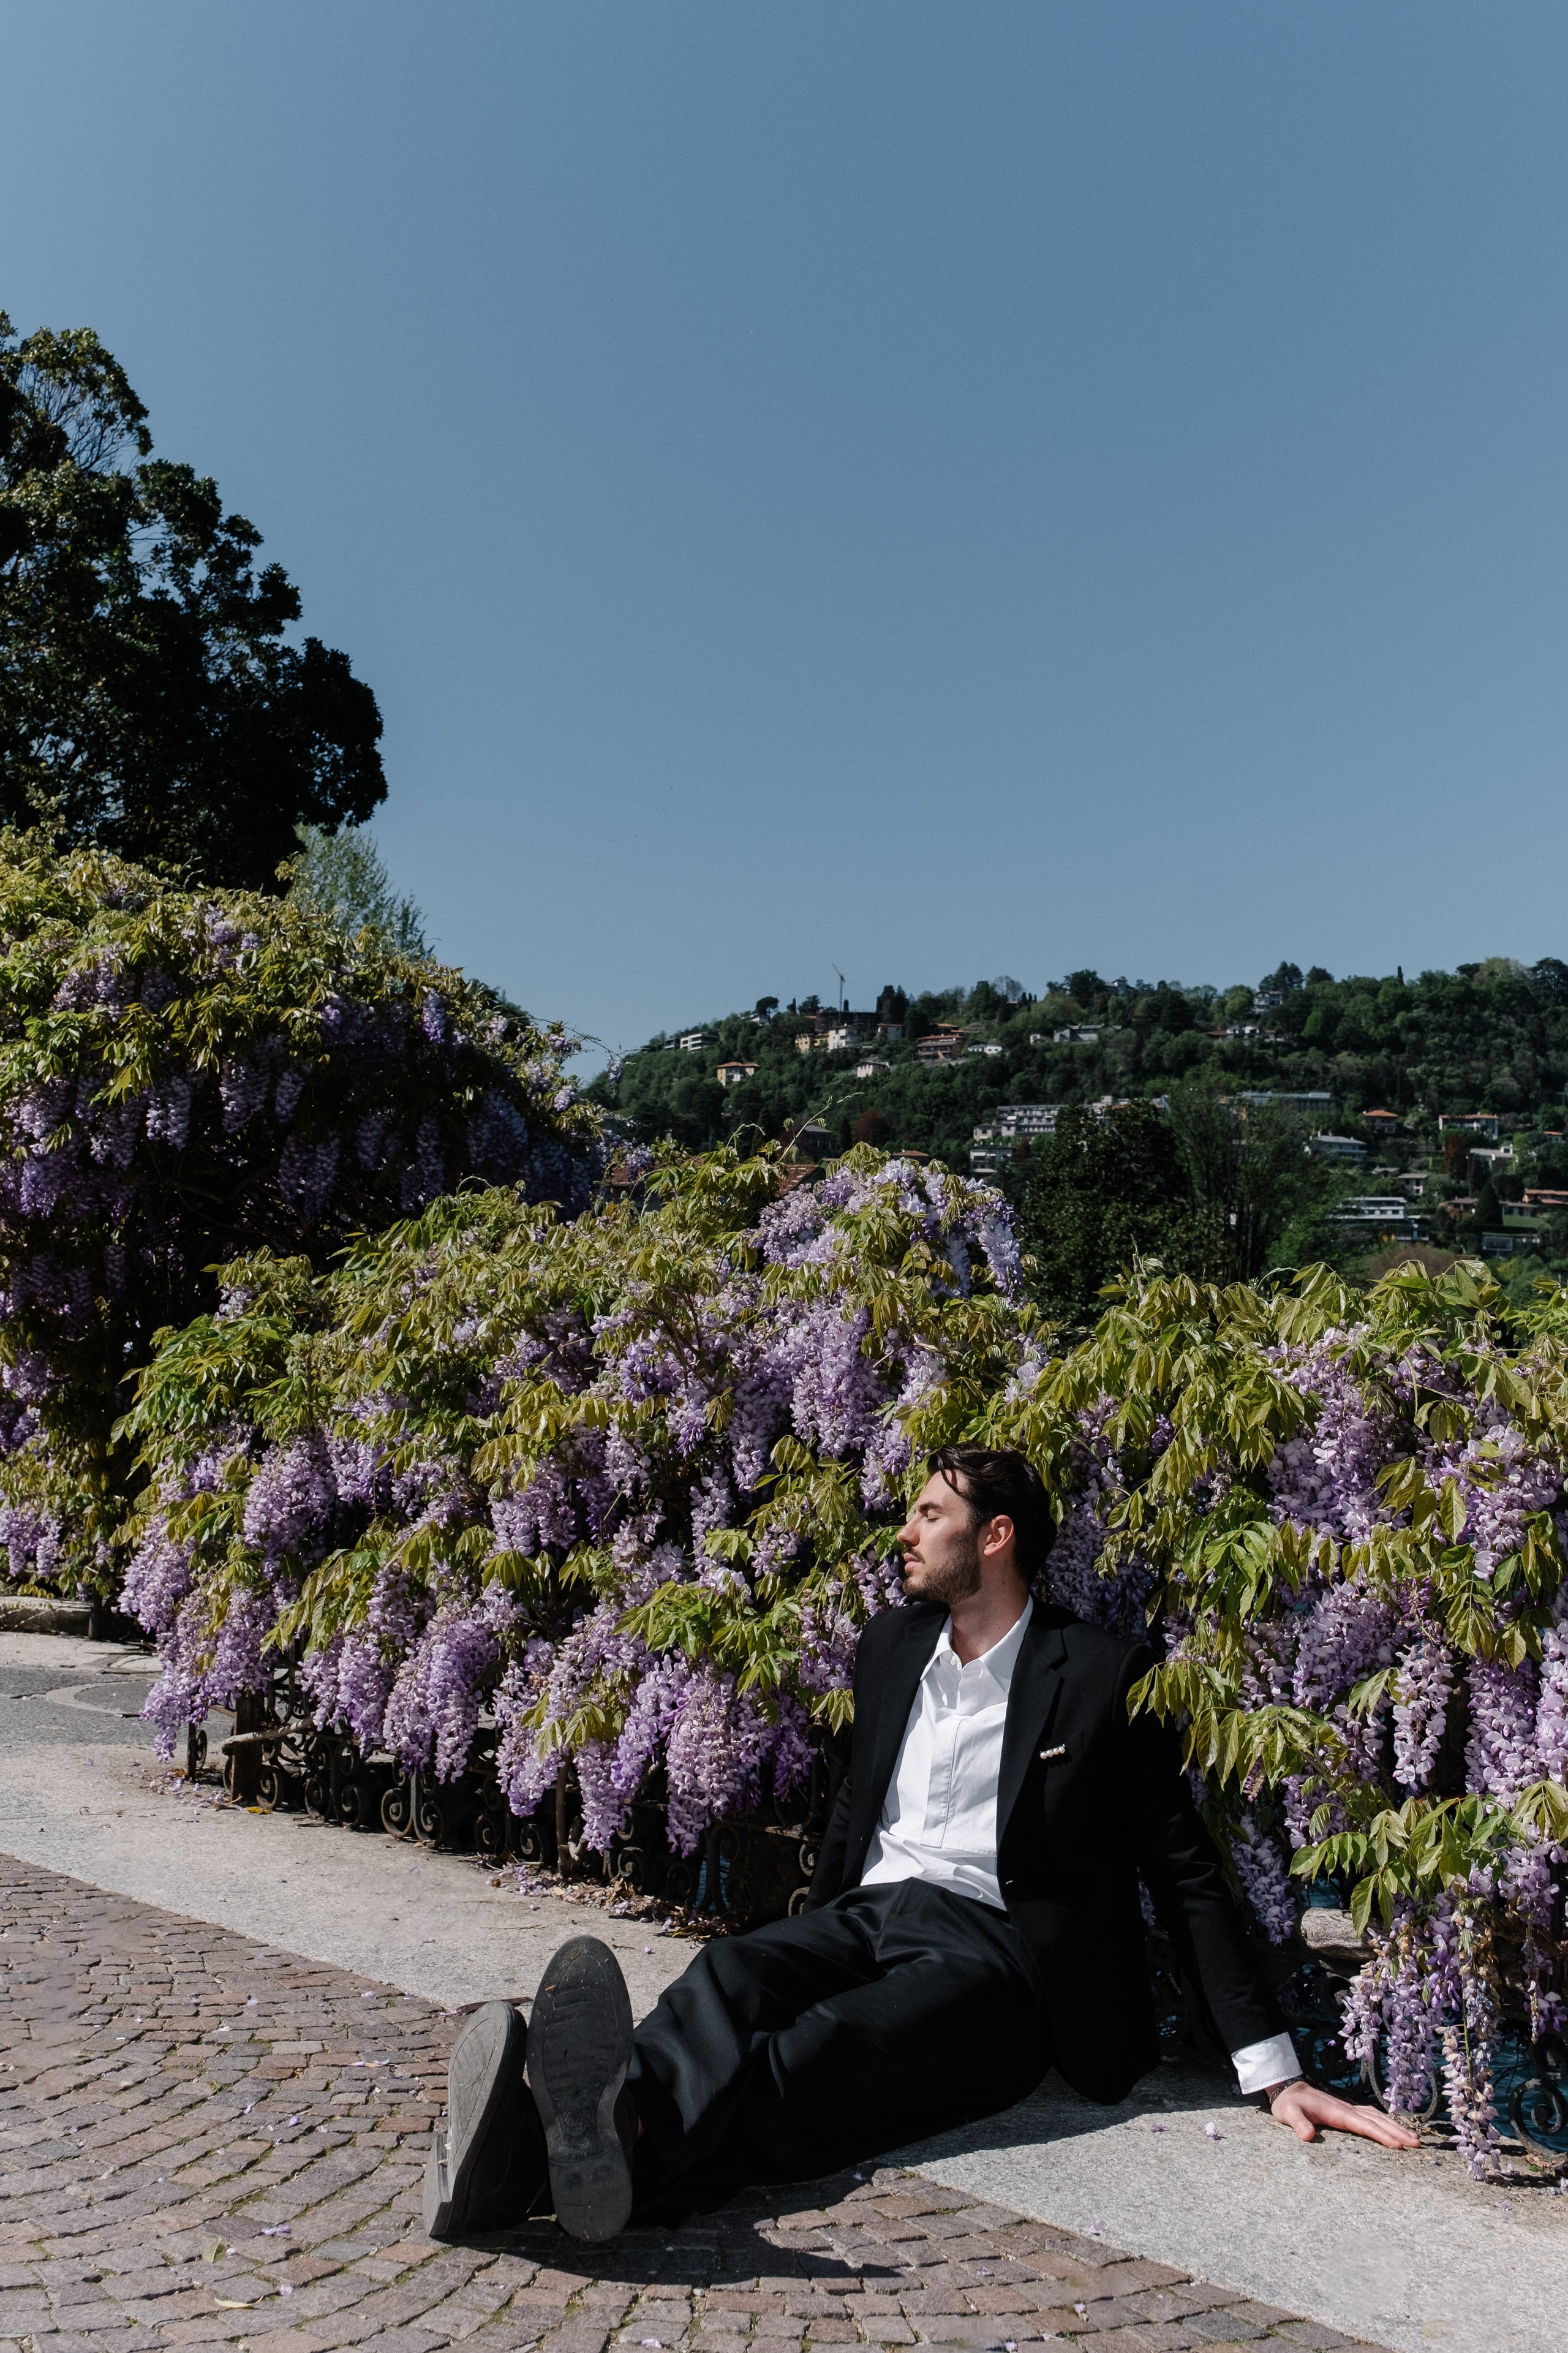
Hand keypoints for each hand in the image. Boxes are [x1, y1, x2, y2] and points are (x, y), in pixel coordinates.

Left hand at [1267, 2079, 1420, 2149]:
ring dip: (1396, 2127)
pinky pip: (1372, 2116)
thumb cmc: (1289, 2104)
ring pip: (1378, 2117)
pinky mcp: (1348, 2111)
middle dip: (1397, 2132)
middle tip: (1417, 2144)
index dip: (1381, 2135)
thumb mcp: (1288, 2113)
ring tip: (1414, 2138)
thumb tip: (1308, 2135)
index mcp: (1337, 2112)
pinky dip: (1386, 2122)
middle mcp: (1347, 2109)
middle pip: (1377, 2121)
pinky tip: (1396, 2129)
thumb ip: (1297, 2123)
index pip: (1363, 2125)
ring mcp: (1349, 2109)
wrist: (1289, 2089)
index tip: (1398, 2146)